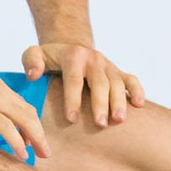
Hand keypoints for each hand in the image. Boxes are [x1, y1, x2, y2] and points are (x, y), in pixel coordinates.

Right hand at [0, 55, 49, 161]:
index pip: (22, 106)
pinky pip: (7, 128)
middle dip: (39, 134)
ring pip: (25, 120)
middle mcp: (1, 92)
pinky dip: (18, 142)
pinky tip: (23, 155)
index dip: (31, 123)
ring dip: (36, 139)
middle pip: (29, 114)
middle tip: (45, 152)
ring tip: (42, 155)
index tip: (33, 139)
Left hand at [23, 41, 146, 128]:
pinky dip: (137, 91)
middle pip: (100, 82)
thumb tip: (33, 75)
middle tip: (100, 124)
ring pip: (117, 83)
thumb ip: (31, 61)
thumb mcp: (35, 53)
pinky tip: (139, 105)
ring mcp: (108, 65)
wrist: (71, 46)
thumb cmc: (50, 57)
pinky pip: (131, 79)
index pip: (74, 79)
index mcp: (74, 56)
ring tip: (118, 120)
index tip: (71, 118)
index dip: (73, 98)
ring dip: (119, 101)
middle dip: (101, 103)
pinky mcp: (118, 71)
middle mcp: (94, 59)